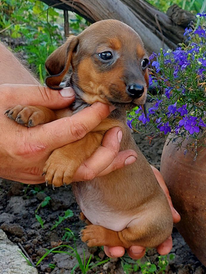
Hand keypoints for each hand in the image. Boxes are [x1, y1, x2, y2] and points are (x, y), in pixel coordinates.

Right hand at [0, 84, 136, 183]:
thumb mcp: (6, 98)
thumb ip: (40, 97)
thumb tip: (70, 96)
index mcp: (30, 144)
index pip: (73, 130)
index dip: (93, 116)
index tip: (105, 105)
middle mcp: (36, 165)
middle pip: (84, 166)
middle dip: (109, 151)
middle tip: (121, 132)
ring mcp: (36, 175)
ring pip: (78, 176)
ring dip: (105, 164)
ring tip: (126, 153)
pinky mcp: (35, 176)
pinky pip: (67, 174)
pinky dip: (87, 166)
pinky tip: (102, 156)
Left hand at [104, 166, 180, 258]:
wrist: (108, 160)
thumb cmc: (135, 169)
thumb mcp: (153, 178)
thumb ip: (163, 195)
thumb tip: (176, 218)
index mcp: (146, 215)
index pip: (157, 234)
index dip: (162, 244)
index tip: (163, 250)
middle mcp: (130, 221)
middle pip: (135, 244)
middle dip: (136, 251)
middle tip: (136, 250)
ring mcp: (113, 222)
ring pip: (116, 244)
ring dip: (116, 250)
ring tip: (116, 251)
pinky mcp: (97, 219)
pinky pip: (98, 235)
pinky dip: (100, 239)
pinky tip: (101, 238)